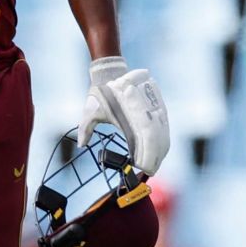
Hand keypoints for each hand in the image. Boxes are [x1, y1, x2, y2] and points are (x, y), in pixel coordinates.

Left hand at [78, 56, 170, 174]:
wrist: (112, 73)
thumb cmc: (99, 94)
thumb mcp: (90, 111)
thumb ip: (85, 128)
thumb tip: (81, 144)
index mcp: (129, 113)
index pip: (145, 137)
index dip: (147, 154)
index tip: (141, 167)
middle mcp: (144, 111)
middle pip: (157, 139)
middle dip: (155, 157)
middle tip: (149, 172)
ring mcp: (152, 108)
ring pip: (163, 134)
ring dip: (160, 151)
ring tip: (154, 166)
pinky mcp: (156, 107)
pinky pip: (164, 127)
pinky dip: (162, 141)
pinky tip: (159, 153)